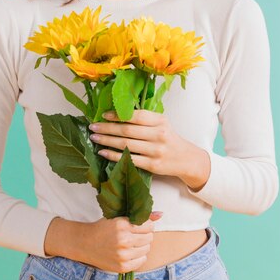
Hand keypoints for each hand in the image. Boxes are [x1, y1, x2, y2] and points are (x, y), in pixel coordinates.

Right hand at [79, 211, 162, 272]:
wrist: (84, 243)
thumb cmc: (103, 228)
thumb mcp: (119, 217)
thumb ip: (140, 216)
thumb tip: (161, 214)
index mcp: (122, 225)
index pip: (149, 225)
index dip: (146, 225)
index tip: (140, 226)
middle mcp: (123, 240)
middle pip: (149, 237)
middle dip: (146, 235)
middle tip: (136, 235)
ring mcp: (122, 255)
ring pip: (147, 249)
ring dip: (143, 245)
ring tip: (133, 243)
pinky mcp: (121, 267)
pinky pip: (142, 261)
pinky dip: (139, 256)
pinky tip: (132, 252)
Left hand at [88, 109, 210, 189]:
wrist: (186, 159)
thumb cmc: (169, 139)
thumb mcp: (162, 124)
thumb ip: (144, 119)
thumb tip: (118, 114)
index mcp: (160, 121)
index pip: (135, 116)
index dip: (118, 115)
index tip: (104, 115)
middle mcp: (158, 135)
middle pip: (127, 131)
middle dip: (107, 128)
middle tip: (93, 126)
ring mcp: (155, 151)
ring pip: (126, 145)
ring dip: (107, 141)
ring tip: (94, 138)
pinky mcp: (152, 165)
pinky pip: (128, 159)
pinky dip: (113, 155)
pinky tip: (103, 152)